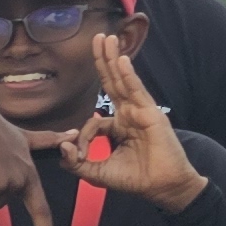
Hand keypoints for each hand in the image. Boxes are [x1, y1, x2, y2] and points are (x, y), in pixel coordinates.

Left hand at [79, 36, 215, 213]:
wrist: (163, 187)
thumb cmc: (135, 179)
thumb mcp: (97, 173)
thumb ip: (76, 163)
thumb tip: (62, 147)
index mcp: (118, 126)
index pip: (91, 121)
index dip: (80, 138)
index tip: (77, 156)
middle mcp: (129, 114)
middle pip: (112, 82)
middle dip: (103, 60)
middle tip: (97, 38)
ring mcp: (141, 111)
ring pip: (123, 80)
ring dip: (113, 59)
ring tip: (107, 38)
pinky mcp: (151, 114)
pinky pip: (136, 91)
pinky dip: (128, 75)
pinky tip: (121, 60)